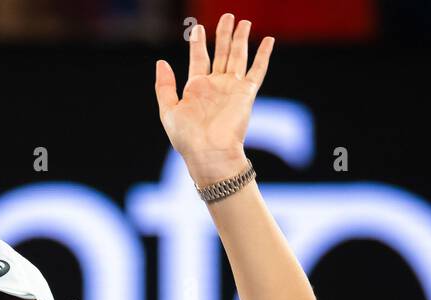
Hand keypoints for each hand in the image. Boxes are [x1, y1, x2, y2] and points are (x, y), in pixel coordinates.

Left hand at [154, 14, 273, 183]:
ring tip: (243, 22)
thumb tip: (161, 62)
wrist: (209, 153)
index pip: (199, 57)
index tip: (197, 27)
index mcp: (197, 87)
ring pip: (238, 56)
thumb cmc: (187, 138)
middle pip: (221, 52)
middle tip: (227, 16)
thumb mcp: (168, 110)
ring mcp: (232, 88)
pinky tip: (269, 40)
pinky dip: (263, 55)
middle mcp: (216, 85)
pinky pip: (257, 70)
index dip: (198, 42)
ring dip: (240, 38)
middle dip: (223, 34)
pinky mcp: (246, 93)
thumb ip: (165, 86)